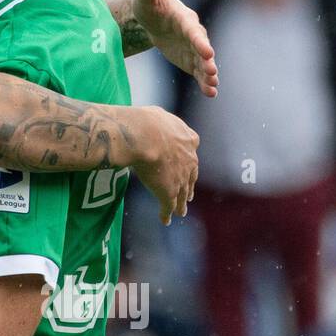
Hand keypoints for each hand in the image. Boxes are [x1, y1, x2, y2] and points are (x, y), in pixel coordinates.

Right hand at [129, 105, 198, 225]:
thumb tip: (156, 119)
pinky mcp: (169, 192)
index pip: (192, 149)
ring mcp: (181, 178)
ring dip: (181, 203)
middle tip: (189, 194)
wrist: (144, 136)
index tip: (186, 162)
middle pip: (191, 176)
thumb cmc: (148, 121)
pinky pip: (168, 206)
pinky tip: (165, 220)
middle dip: (189, 185)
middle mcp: (189, 160)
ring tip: (181, 211)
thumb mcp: (158, 115)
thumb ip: (162, 121)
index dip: (188, 158)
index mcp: (189, 140)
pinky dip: (166, 214)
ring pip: (183, 194)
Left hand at [133, 0, 217, 97]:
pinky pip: (199, 72)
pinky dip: (204, 82)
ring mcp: (194, 48)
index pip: (192, 31)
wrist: (151, 18)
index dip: (199, 41)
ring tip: (212, 86)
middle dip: (207, 60)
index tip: (207, 52)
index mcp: (184, 19)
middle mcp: (193, 34)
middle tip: (212, 72)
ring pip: (204, 62)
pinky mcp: (190, 60)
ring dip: (209, 74)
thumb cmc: (148, 4)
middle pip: (202, 48)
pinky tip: (210, 93)